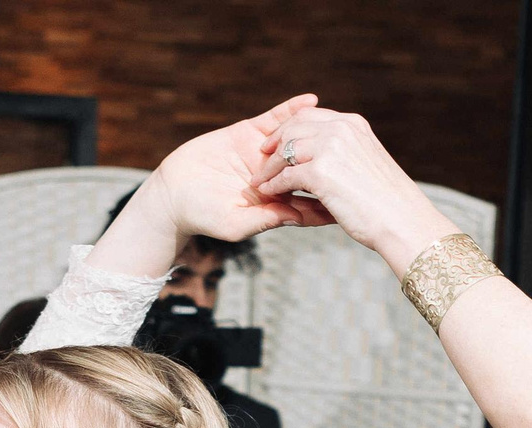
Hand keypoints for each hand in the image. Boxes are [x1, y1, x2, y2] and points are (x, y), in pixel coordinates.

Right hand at [87, 96, 334, 281]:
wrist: (174, 193)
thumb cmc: (204, 216)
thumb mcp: (237, 224)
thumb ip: (267, 218)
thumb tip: (298, 214)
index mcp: (276, 201)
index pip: (310, 199)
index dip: (331, 196)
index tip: (354, 193)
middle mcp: (275, 177)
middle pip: (310, 166)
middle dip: (331, 161)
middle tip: (357, 152)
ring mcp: (263, 154)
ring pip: (296, 140)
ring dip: (317, 130)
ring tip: (339, 121)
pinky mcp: (248, 134)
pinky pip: (274, 119)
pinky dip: (290, 109)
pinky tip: (309, 100)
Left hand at [253, 107, 459, 273]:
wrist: (402, 220)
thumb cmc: (388, 201)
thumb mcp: (368, 163)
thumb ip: (348, 153)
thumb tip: (332, 159)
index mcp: (352, 124)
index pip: (310, 116)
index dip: (289, 127)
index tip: (277, 141)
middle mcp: (340, 129)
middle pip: (293, 128)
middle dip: (274, 143)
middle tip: (261, 158)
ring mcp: (329, 148)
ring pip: (286, 151)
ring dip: (270, 167)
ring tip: (260, 181)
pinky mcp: (320, 172)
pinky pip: (286, 176)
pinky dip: (274, 185)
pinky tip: (268, 193)